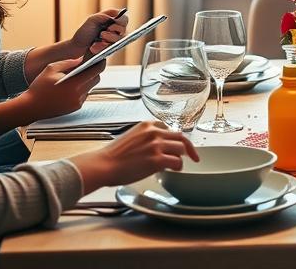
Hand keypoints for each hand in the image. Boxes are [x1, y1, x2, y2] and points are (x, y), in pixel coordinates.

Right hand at [16, 57, 100, 122]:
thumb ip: (68, 62)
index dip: (100, 64)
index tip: (101, 59)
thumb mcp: (51, 69)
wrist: (31, 107)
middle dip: (93, 72)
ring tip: (77, 75)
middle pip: (95, 80)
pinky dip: (80, 89)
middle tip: (87, 66)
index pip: (95, 71)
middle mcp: (78, 95)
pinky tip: (70, 86)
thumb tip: (80, 59)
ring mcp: (77, 103)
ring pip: (90, 88)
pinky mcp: (75, 108)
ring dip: (87, 81)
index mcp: (74, 84)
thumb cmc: (39, 88)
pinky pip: (83, 95)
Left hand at [65, 8, 127, 60]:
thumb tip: (112, 18)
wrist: (78, 46)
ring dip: (111, 37)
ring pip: (120, 38)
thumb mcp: (91, 20)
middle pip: (124, 28)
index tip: (114, 22)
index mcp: (111, 19)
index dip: (121, 19)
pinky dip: (105, 45)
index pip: (124, 17)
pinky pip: (114, 47)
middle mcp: (115, 28)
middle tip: (106, 30)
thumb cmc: (84, 32)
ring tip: (101, 37)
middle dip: (116, 29)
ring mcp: (114, 38)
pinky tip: (97, 45)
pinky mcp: (111, 47)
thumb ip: (102, 16)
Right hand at [71, 121, 199, 191]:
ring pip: (181, 148)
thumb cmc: (113, 156)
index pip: (169, 128)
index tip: (179, 145)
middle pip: (180, 136)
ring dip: (180, 158)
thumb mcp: (132, 137)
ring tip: (175, 165)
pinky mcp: (157, 159)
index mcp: (147, 125)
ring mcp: (156, 145)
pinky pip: (177, 162)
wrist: (103, 165)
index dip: (175, 139)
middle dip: (187, 147)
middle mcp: (154, 132)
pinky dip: (177, 167)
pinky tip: (172, 170)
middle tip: (192, 156)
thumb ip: (147, 138)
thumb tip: (159, 147)